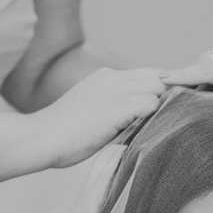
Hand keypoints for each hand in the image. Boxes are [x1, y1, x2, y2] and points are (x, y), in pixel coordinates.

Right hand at [36, 66, 164, 167]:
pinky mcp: (117, 106)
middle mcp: (112, 77)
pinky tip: (148, 132)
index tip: (166, 107)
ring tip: (159, 127)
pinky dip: (156, 117)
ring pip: (159, 88)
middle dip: (168, 94)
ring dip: (164, 107)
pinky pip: (152, 104)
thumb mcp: (92, 113)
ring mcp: (115, 90)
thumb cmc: (62, 136)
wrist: (41, 138)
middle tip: (170, 118)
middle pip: (158, 76)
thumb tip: (140, 120)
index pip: (147, 75)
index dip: (159, 90)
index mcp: (105, 76)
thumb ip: (115, 110)